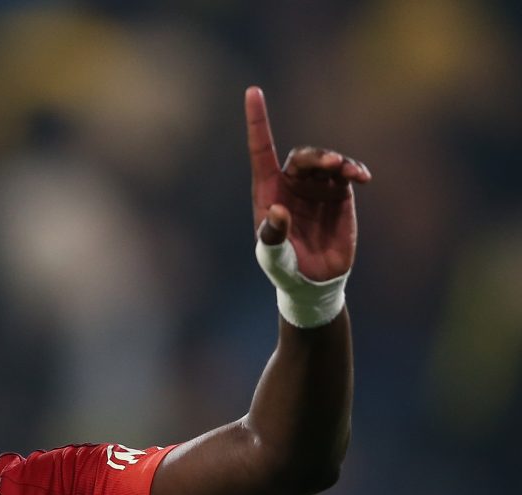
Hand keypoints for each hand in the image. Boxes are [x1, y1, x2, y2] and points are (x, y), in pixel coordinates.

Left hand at [246, 87, 370, 280]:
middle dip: (317, 156)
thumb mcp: (273, 257)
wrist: (313, 282)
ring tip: (349, 172)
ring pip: (326, 162)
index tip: (252, 91)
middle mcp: (290, 183)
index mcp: (267, 190)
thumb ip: (273, 237)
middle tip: (333, 164)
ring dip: (338, 163)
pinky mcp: (339, 194)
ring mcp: (316, 187)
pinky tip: (362, 178)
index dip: (257, 121)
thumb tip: (279, 211)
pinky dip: (354, 171)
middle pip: (302, 156)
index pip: (260, 149)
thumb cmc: (285, 268)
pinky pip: (347, 174)